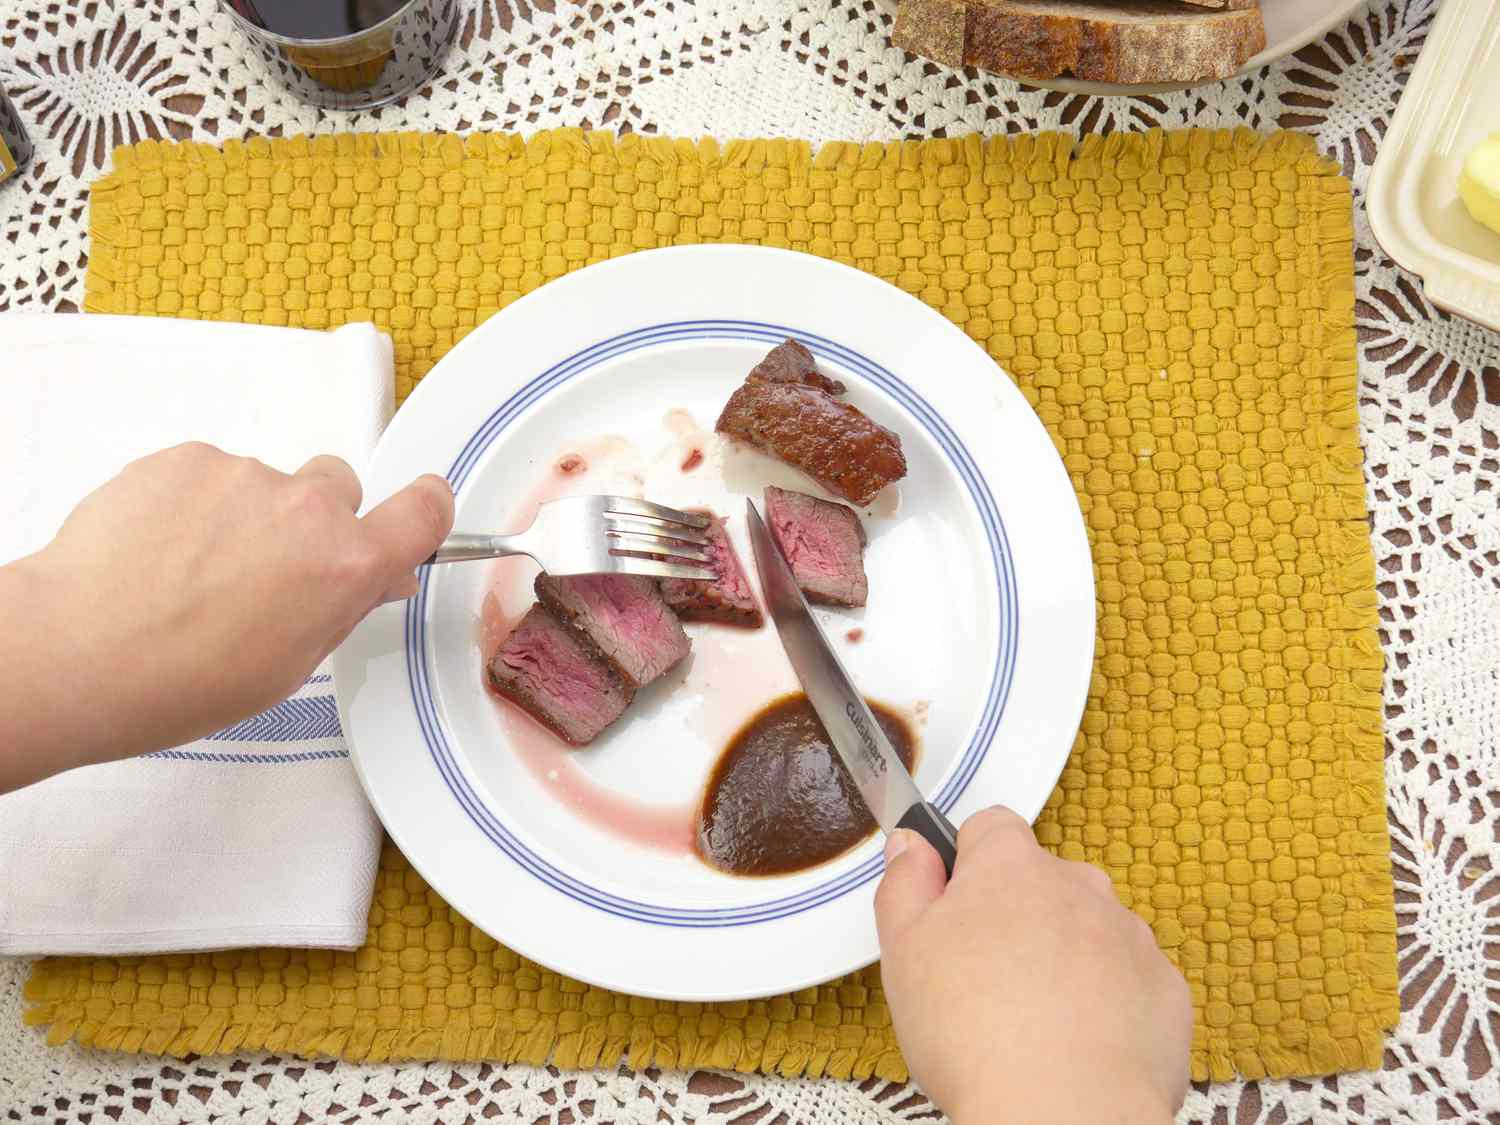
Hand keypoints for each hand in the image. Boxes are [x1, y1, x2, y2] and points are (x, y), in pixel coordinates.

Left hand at [0, 442, 453, 791]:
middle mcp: (307, 508)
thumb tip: (371, 577)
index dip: (425, 510)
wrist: (76, 652)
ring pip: (267, 483)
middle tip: (269, 569)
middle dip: (315, 520)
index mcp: (346, 565)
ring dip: (245, 515)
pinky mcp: (185, 458)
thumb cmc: (179, 679)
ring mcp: (244, 476)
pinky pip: (210, 473)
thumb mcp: (288, 664)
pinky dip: (193, 503)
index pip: (425, 509)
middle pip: (338, 488)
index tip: (416, 514)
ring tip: (193, 572)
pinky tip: (161, 552)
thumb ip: (339, 606)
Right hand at [875, 806, 1191, 1124]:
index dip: (968, 864)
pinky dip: (1108, 1002)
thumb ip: (906, 883)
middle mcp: (1079, 886)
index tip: (954, 905)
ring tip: (1032, 1020)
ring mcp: (1129, 935)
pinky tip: (1077, 1042)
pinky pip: (1130, 979)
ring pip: (1088, 930)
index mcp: (1011, 867)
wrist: (1062, 1111)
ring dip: (1064, 958)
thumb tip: (912, 846)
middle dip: (1017, 916)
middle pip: (1042, 882)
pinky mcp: (1165, 988)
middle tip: (984, 977)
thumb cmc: (976, 1034)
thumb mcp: (903, 949)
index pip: (991, 828)